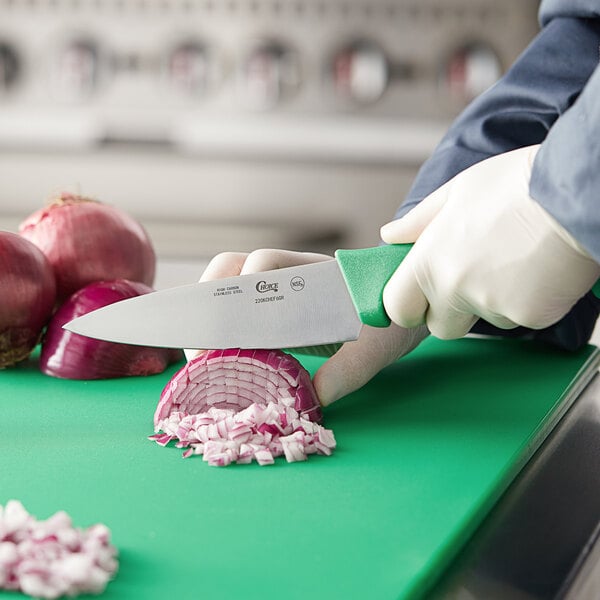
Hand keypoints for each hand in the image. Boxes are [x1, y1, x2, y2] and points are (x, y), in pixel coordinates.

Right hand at [189, 249, 428, 405]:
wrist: (404, 310)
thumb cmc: (391, 319)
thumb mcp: (378, 346)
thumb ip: (350, 368)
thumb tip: (315, 398)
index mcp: (312, 274)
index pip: (263, 262)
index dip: (239, 289)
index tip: (226, 326)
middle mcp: (290, 274)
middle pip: (232, 265)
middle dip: (208, 297)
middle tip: (202, 345)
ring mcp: (280, 288)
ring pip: (230, 282)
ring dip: (210, 309)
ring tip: (202, 351)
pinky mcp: (278, 308)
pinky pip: (241, 305)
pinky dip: (223, 323)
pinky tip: (219, 353)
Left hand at [380, 145, 599, 338]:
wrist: (576, 193)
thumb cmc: (516, 184)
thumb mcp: (457, 191)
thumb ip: (418, 221)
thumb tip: (390, 236)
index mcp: (429, 261)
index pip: (397, 308)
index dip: (406, 305)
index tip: (417, 297)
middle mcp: (455, 289)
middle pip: (439, 327)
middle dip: (449, 312)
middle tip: (470, 279)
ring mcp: (492, 306)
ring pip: (484, 320)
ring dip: (492, 301)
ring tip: (513, 260)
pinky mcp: (530, 315)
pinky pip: (519, 317)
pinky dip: (526, 301)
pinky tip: (537, 269)